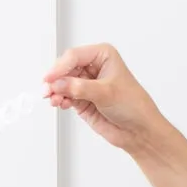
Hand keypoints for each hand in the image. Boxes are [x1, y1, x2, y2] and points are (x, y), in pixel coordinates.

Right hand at [43, 43, 163, 151]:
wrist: (138, 130)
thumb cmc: (133, 105)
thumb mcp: (106, 92)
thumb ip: (80, 88)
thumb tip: (58, 84)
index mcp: (102, 55)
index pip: (75, 56)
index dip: (60, 67)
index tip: (50, 78)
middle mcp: (93, 67)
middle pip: (66, 68)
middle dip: (56, 80)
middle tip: (48, 90)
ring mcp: (86, 84)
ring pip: (63, 83)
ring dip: (56, 91)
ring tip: (54, 100)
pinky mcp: (82, 99)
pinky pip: (65, 96)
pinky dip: (60, 99)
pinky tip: (60, 103)